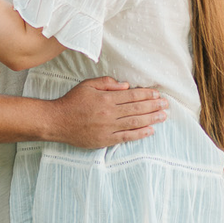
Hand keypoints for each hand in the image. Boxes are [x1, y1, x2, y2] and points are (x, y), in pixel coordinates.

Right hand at [49, 78, 167, 148]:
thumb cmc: (72, 101)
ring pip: (135, 122)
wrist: (57, 122)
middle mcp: (110, 113)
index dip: (147, 95)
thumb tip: (126, 86)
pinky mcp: (105, 139)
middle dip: (154, 106)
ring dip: (152, 119)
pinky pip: (126, 137)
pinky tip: (150, 130)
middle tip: (166, 104)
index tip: (157, 94)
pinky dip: (140, 134)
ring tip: (163, 116)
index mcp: (106, 98)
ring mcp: (108, 127)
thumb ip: (107, 83)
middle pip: (137, 108)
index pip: (132, 95)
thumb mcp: (87, 85)